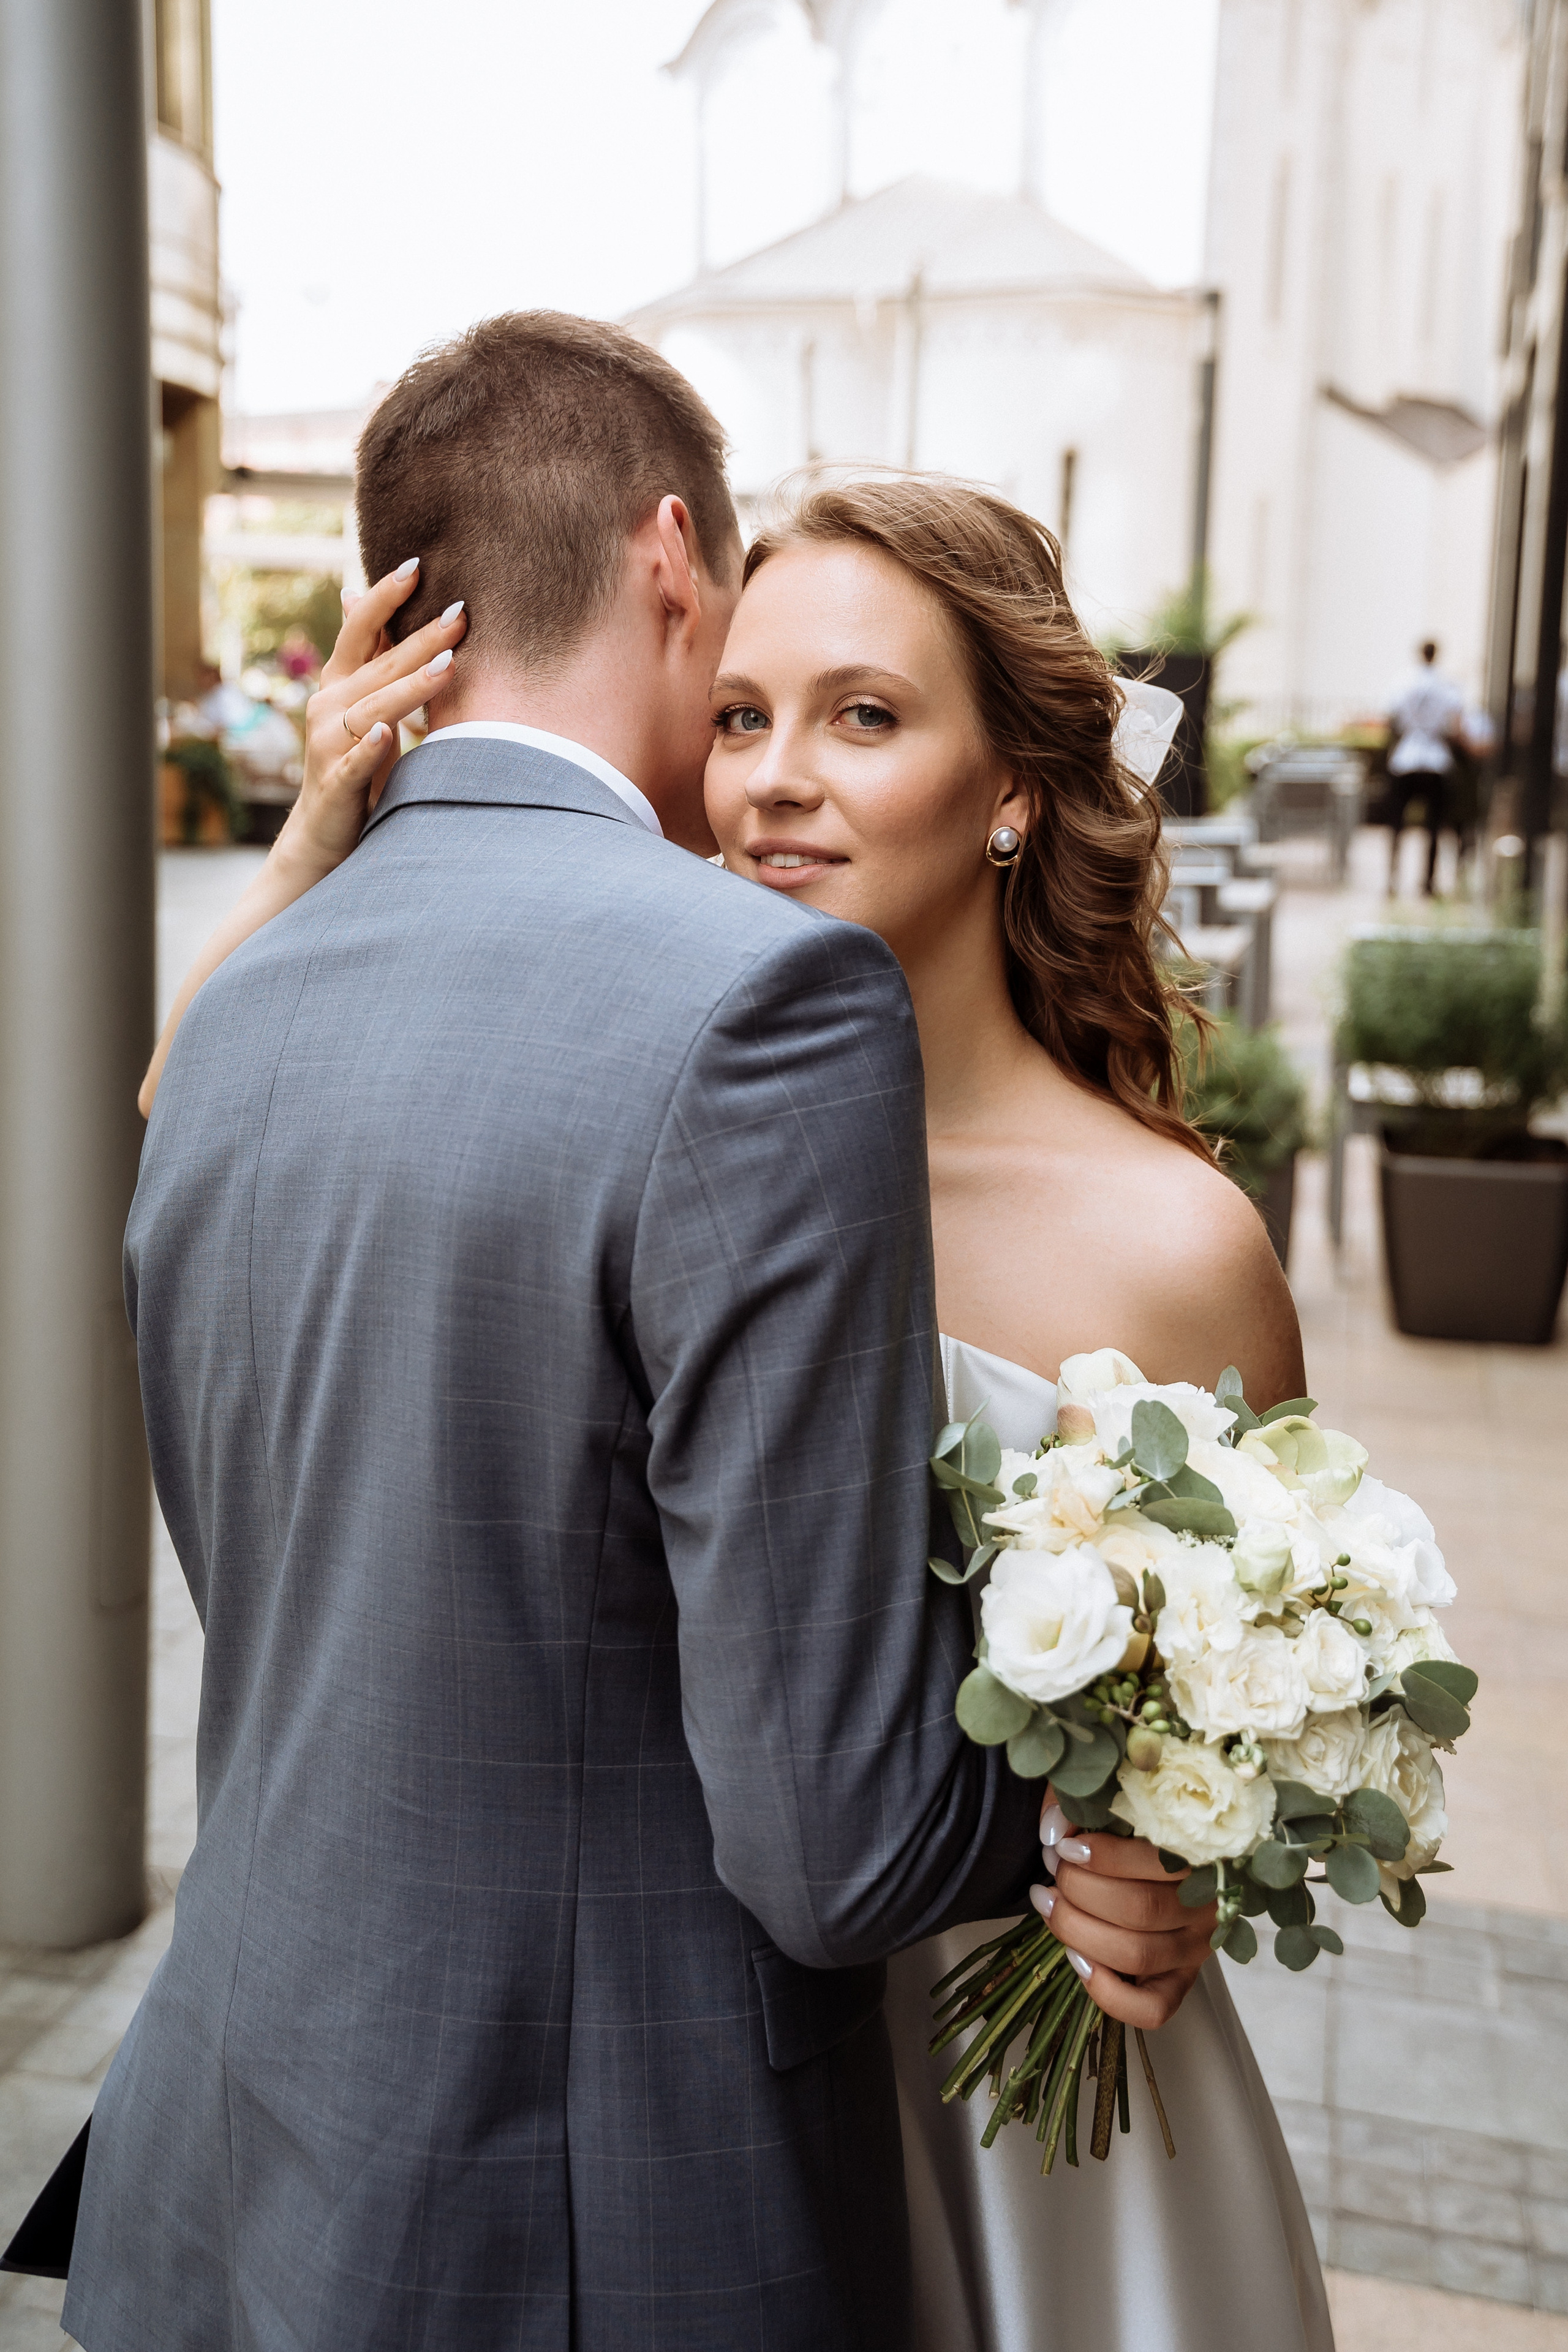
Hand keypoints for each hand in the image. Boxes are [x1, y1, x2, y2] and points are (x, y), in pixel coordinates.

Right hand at [279, 559, 467, 884]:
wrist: (323, 829)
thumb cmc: (356, 760)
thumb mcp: (363, 703)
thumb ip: (369, 657)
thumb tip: (358, 596)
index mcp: (338, 682)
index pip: (360, 629)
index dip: (385, 597)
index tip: (417, 565)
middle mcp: (329, 705)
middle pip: (380, 665)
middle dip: (421, 639)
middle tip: (460, 616)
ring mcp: (330, 743)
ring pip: (373, 708)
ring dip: (409, 688)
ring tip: (447, 668)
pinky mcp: (337, 782)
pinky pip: (356, 761)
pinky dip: (371, 748)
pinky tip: (387, 734)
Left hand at [1031, 1796, 1214, 2031]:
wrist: (1152, 1863)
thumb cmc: (1126, 1828)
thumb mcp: (1108, 1802)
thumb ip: (1079, 1804)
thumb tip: (1053, 1831)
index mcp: (1202, 1855)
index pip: (1157, 1862)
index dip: (1102, 1857)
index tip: (1063, 1847)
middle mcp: (1205, 1907)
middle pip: (1140, 1910)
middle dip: (1079, 1890)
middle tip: (1053, 1872)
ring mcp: (1195, 1950)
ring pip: (1138, 1954)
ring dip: (1078, 1929)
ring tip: (1046, 1902)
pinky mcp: (1179, 1983)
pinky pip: (1152, 2008)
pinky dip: (1108, 1992)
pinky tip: (1076, 1958)